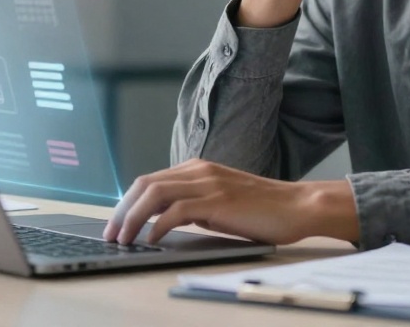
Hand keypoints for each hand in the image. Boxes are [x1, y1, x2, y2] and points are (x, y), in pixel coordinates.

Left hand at [102, 159, 358, 245]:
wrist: (298, 206)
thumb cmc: (264, 209)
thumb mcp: (222, 202)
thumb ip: (196, 204)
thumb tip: (168, 219)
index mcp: (198, 169)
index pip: (150, 180)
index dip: (128, 202)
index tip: (116, 223)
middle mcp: (199, 170)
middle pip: (145, 184)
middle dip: (122, 210)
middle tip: (111, 234)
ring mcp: (208, 183)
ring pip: (155, 193)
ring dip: (133, 218)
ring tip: (124, 240)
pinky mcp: (218, 200)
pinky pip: (176, 210)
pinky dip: (158, 225)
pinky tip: (152, 240)